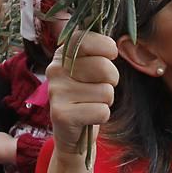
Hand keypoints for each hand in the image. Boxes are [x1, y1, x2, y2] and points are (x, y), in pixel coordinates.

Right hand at [46, 32, 117, 151]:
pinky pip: (102, 111)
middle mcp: (55, 70)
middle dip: (112, 79)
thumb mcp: (89, 69)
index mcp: (61, 55)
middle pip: (102, 66)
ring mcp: (56, 92)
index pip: (84, 38)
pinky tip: (88, 117)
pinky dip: (102, 115)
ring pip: (106, 91)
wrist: (72, 134)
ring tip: (91, 103)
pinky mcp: (61, 114)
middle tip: (100, 87)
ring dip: (106, 100)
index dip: (105, 45)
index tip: (111, 54)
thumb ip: (98, 52)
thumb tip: (116, 42)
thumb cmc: (87, 96)